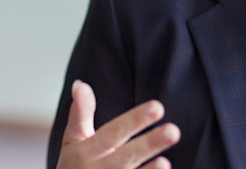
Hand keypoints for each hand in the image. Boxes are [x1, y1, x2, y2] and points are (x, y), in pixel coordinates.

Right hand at [56, 80, 180, 168]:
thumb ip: (80, 113)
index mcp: (86, 151)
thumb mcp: (72, 140)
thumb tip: (81, 83)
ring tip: (165, 162)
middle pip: (126, 156)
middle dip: (149, 144)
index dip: (134, 121)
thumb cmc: (73, 166)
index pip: (113, 132)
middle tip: (173, 131)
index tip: (157, 107)